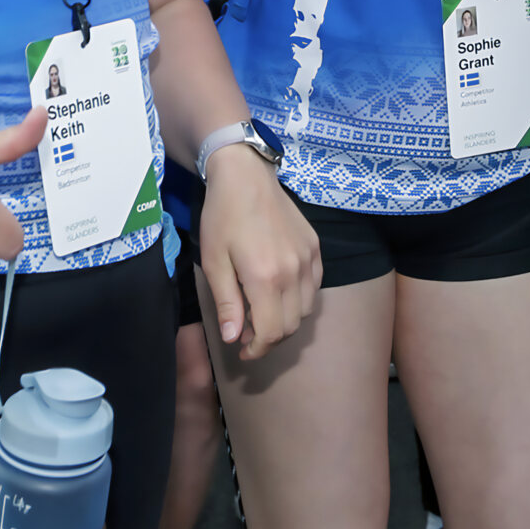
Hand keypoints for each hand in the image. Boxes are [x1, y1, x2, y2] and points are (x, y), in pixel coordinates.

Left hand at [198, 143, 321, 359]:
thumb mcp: (214, 262)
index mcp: (265, 278)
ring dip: (286, 320)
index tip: (242, 351)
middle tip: (248, 334)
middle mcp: (294, 272)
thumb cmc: (223, 218)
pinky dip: (300, 299)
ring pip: (307, 309)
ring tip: (263, 314)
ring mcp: (309, 259)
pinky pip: (314, 286)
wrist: (247, 177)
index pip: (272, 332)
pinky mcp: (315, 247)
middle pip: (292, 325)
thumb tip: (234, 339)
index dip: (257, 349)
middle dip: (270, 338)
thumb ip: (228, 303)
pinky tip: (280, 291)